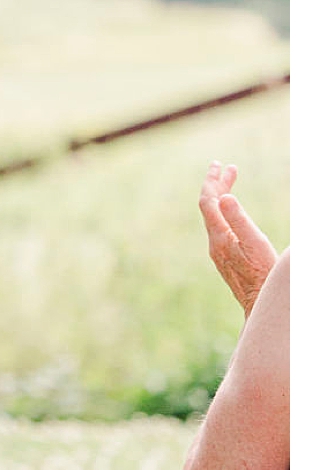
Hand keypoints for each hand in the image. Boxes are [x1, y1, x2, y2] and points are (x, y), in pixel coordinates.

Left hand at [199, 163, 276, 311]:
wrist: (260, 304)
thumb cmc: (262, 273)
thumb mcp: (254, 243)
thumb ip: (238, 220)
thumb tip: (224, 197)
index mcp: (219, 235)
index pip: (208, 201)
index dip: (213, 182)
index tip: (221, 165)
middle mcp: (214, 242)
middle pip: (209, 206)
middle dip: (216, 184)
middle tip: (224, 167)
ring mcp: (218, 250)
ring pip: (214, 216)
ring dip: (220, 196)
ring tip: (228, 181)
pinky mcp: (225, 257)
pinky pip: (219, 226)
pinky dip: (224, 211)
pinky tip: (230, 211)